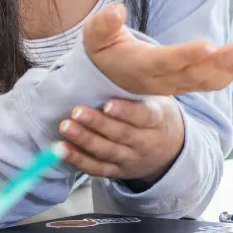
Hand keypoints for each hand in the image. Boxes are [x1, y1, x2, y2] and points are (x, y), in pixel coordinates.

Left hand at [61, 96, 185, 186]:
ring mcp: (131, 159)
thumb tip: (119, 61)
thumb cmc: (156, 115)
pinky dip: (78, 160)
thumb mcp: (158, 99)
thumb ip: (141, 87)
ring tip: (66, 127)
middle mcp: (144, 142)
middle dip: (97, 123)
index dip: (125, 112)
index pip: (143, 116)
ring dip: (84, 140)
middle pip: (121, 134)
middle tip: (77, 112)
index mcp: (157, 120)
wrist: (170, 150)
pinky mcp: (117, 171)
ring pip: (107, 152)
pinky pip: (97, 168)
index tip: (107, 104)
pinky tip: (63, 150)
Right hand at [82, 4, 232, 95]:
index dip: (187, 56)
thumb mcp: (94, 36)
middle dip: (221, 63)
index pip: (166, 62)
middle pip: (193, 74)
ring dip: (230, 69)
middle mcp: (159, 80)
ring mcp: (173, 85)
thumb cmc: (103, 51)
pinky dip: (229, 73)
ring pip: (204, 81)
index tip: (208, 46)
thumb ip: (103, 24)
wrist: (106, 78)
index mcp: (139, 66)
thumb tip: (117, 11)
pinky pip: (208, 83)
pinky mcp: (183, 84)